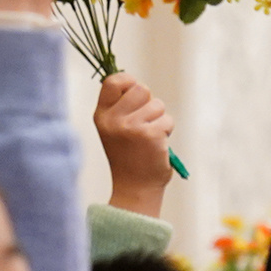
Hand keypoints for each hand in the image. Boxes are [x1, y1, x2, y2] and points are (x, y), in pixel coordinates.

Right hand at [94, 74, 174, 217]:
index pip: (112, 81)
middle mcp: (113, 120)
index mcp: (102, 116)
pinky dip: (167, 131)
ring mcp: (130, 127)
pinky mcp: (149, 135)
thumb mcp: (114, 129)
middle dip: (149, 103)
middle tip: (145, 122)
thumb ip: (121, 107)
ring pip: (157, 104)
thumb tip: (134, 83)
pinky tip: (157, 145)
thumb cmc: (128, 156)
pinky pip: (167, 120)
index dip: (128, 82)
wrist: (135, 188)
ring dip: (160, 119)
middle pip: (141, 88)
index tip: (134, 95)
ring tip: (150, 137)